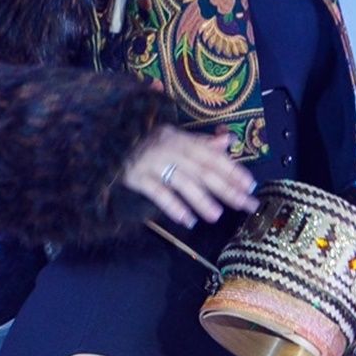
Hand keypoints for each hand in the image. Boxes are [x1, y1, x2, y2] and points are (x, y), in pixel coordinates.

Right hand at [121, 125, 256, 227]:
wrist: (105, 138)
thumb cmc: (142, 139)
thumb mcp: (172, 135)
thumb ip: (200, 142)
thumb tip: (228, 142)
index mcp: (181, 138)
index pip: (212, 156)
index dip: (232, 170)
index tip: (251, 185)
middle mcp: (170, 149)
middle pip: (203, 171)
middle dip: (227, 189)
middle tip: (246, 205)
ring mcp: (153, 163)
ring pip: (182, 182)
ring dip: (201, 200)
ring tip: (217, 216)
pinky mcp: (137, 177)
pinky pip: (158, 193)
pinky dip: (173, 206)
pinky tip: (187, 220)